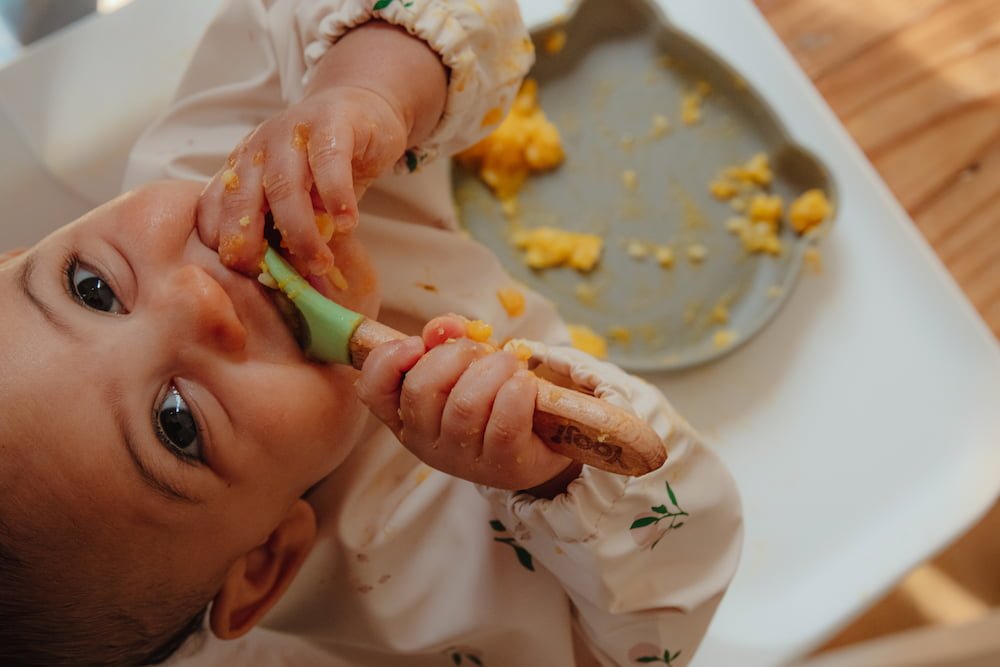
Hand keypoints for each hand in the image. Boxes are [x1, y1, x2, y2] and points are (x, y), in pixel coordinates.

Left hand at [197, 84, 407, 276]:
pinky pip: (328, 163)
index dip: (225, 246)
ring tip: (321, 262)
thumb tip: (296, 294)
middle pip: (241, 201)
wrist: (363, 110)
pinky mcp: (332, 124)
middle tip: (274, 280)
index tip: (248, 279)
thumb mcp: (301, 202)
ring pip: (284, 187)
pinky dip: (336, 197)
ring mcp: (292, 133)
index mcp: (240, 170)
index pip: (213, 209)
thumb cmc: (327, 168)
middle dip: (251, 244)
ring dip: (301, 231)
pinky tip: (348, 223)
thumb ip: (290, 238)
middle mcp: (257, 149)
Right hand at [356, 315, 574, 490]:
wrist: (541, 440)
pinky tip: (525, 383)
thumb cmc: (493, 397)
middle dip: (455, 355)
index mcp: (406, 417)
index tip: (417, 342)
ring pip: (465, 404)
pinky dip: (517, 393)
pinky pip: (504, 424)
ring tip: (511, 364)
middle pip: (421, 389)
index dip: (388, 360)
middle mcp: (425, 443)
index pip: (374, 392)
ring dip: (493, 369)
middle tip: (482, 351)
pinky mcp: (501, 466)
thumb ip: (446, 341)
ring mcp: (461, 459)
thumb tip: (442, 328)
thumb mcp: (464, 365)